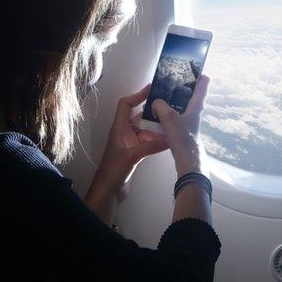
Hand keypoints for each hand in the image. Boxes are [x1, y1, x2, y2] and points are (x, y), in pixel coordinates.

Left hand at [84, 85, 167, 220]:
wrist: (108, 191)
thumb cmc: (113, 171)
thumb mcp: (132, 156)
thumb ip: (150, 146)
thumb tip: (169, 137)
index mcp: (119, 128)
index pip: (126, 104)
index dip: (137, 95)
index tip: (152, 90)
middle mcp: (125, 133)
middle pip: (139, 116)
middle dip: (153, 113)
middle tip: (170, 108)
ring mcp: (130, 143)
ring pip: (146, 130)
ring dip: (157, 128)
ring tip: (173, 124)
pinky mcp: (135, 154)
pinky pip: (148, 142)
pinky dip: (158, 141)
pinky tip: (169, 141)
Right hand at [151, 75, 209, 176]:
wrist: (188, 160)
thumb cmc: (183, 137)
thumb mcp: (169, 118)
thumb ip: (161, 105)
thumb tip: (156, 102)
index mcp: (196, 104)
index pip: (203, 82)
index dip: (198, 72)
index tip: (189, 65)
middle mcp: (195, 110)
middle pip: (190, 92)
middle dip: (181, 84)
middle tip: (168, 77)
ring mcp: (189, 120)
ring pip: (181, 103)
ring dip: (171, 98)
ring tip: (158, 93)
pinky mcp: (183, 128)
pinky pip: (175, 114)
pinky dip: (167, 111)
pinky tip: (156, 112)